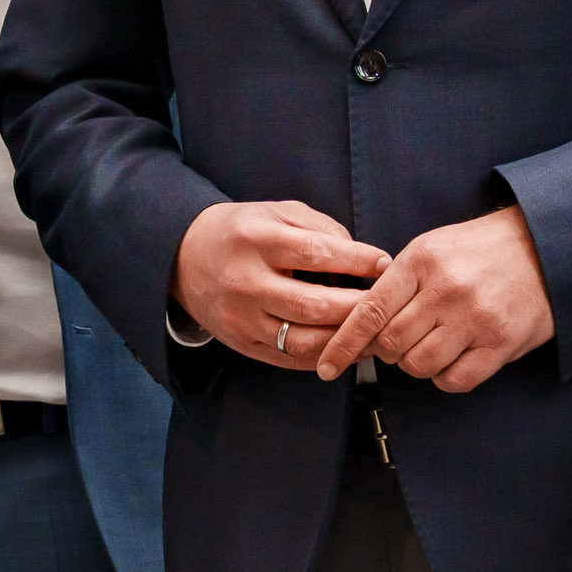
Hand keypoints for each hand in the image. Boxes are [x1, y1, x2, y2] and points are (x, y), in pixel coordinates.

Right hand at [177, 198, 389, 378]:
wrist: (183, 256)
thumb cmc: (243, 231)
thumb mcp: (277, 213)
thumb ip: (322, 229)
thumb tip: (366, 260)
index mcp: (255, 240)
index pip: (316, 254)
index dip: (357, 261)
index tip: (385, 264)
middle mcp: (245, 282)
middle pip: (313, 305)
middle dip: (359, 308)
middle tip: (389, 305)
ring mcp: (241, 318)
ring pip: (303, 340)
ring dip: (346, 340)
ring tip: (375, 333)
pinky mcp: (240, 343)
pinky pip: (289, 358)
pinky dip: (324, 355)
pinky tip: (346, 347)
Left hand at [321, 205, 558, 394]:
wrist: (545, 245)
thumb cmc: (481, 248)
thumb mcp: (433, 247)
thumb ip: (397, 282)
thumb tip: (357, 324)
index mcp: (423, 260)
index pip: (369, 311)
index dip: (343, 344)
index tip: (328, 366)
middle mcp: (447, 289)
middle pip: (391, 343)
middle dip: (386, 350)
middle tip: (400, 340)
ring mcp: (476, 318)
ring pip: (419, 365)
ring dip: (416, 364)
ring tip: (431, 344)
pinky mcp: (501, 343)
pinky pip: (454, 380)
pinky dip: (445, 376)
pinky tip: (454, 357)